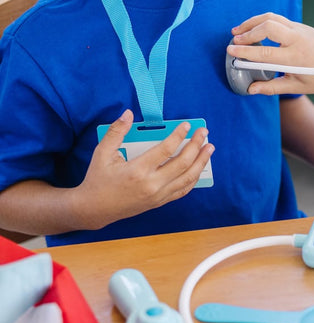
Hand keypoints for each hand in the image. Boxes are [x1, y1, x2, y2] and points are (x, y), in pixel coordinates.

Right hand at [74, 110, 214, 228]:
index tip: (188, 125)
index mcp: (138, 170)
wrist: (94, 209)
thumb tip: (128, 113)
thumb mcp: (102, 153)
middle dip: (196, 145)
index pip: (166, 150)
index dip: (179, 135)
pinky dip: (194, 177)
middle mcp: (152, 184)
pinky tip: (199, 167)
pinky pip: (183, 190)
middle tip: (204, 133)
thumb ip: (116, 132)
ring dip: (201, 162)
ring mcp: (158, 195)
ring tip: (209, 148)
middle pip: (183, 163)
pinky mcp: (160, 202)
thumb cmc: (98, 179)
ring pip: (188, 178)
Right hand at [228, 12, 313, 94]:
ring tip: (237, 31)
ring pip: (271, 17)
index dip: (246, 51)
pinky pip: (277, 19)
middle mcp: (297, 40)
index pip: (265, 52)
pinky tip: (252, 29)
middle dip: (248, 32)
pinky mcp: (299, 25)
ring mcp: (299, 29)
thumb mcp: (297, 86)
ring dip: (252, 22)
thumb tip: (251, 90)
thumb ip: (272, 87)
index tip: (231, 51)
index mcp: (296, 58)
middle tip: (234, 40)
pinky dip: (261, 22)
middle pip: (267, 26)